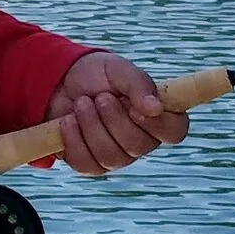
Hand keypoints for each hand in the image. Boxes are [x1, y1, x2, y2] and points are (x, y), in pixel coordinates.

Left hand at [44, 50, 189, 175]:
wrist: (59, 81)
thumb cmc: (96, 75)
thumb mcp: (117, 69)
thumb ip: (139, 84)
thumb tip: (155, 108)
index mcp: (157, 116)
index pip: (174, 132)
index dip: (157, 124)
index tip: (134, 108)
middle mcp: (141, 140)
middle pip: (138, 146)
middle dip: (113, 118)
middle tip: (100, 97)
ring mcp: (117, 156)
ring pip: (111, 157)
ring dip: (91, 126)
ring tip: (80, 103)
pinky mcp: (90, 164)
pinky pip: (85, 163)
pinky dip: (73, 139)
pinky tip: (67, 120)